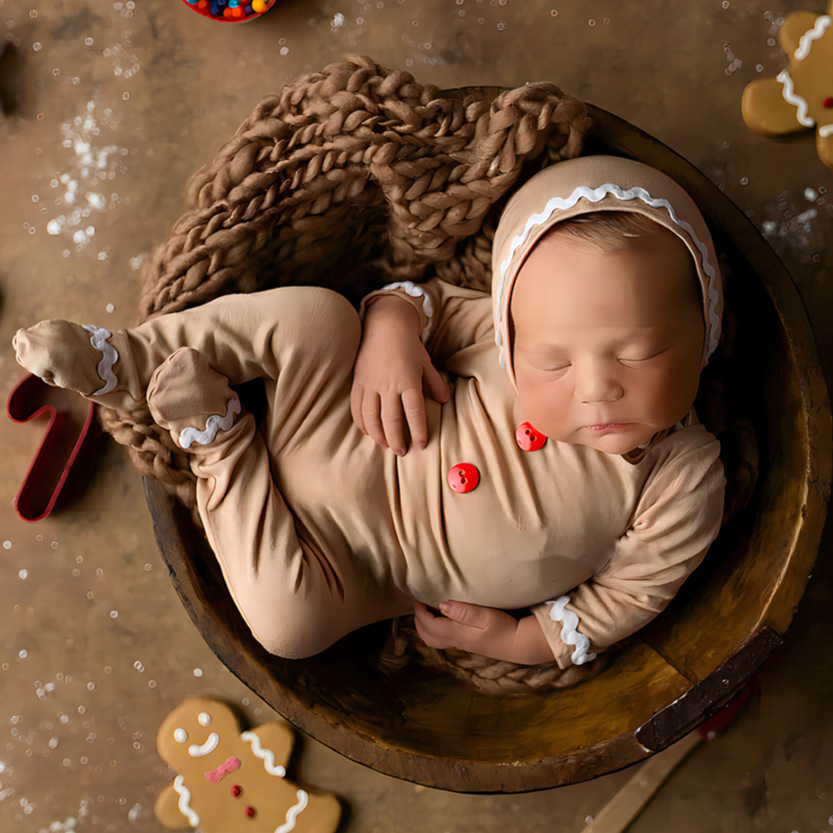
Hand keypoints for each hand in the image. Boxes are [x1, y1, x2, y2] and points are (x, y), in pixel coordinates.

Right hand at [351, 296, 448, 455]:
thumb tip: (444, 401)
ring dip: (379, 435)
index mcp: (409, 381)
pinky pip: (357, 407)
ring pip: (372, 417)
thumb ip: (434, 384)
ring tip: (385, 445)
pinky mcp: (358, 382)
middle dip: (397, 440)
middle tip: (402, 452)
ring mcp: (371, 384)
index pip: (414, 413)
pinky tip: (368, 432)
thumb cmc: (409, 345)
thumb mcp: (425, 363)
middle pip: (392, 420)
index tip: (421, 445)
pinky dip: (362, 423)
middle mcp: (389, 385)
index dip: (418, 431)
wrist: (385, 325)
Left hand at [413, 601, 553, 664]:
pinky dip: (436, 630)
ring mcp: (463, 644)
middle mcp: (457, 641)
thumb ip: (464, 611)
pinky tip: (442, 619)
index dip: (420, 613)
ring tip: (426, 611)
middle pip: (428, 637)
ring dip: (425, 627)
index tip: (416, 599)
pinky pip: (444, 639)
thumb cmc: (504, 627)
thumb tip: (442, 605)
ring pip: (435, 640)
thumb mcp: (486, 616)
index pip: (430, 626)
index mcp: (458, 633)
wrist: (520, 643)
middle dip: (418, 622)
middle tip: (417, 605)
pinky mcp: (469, 643)